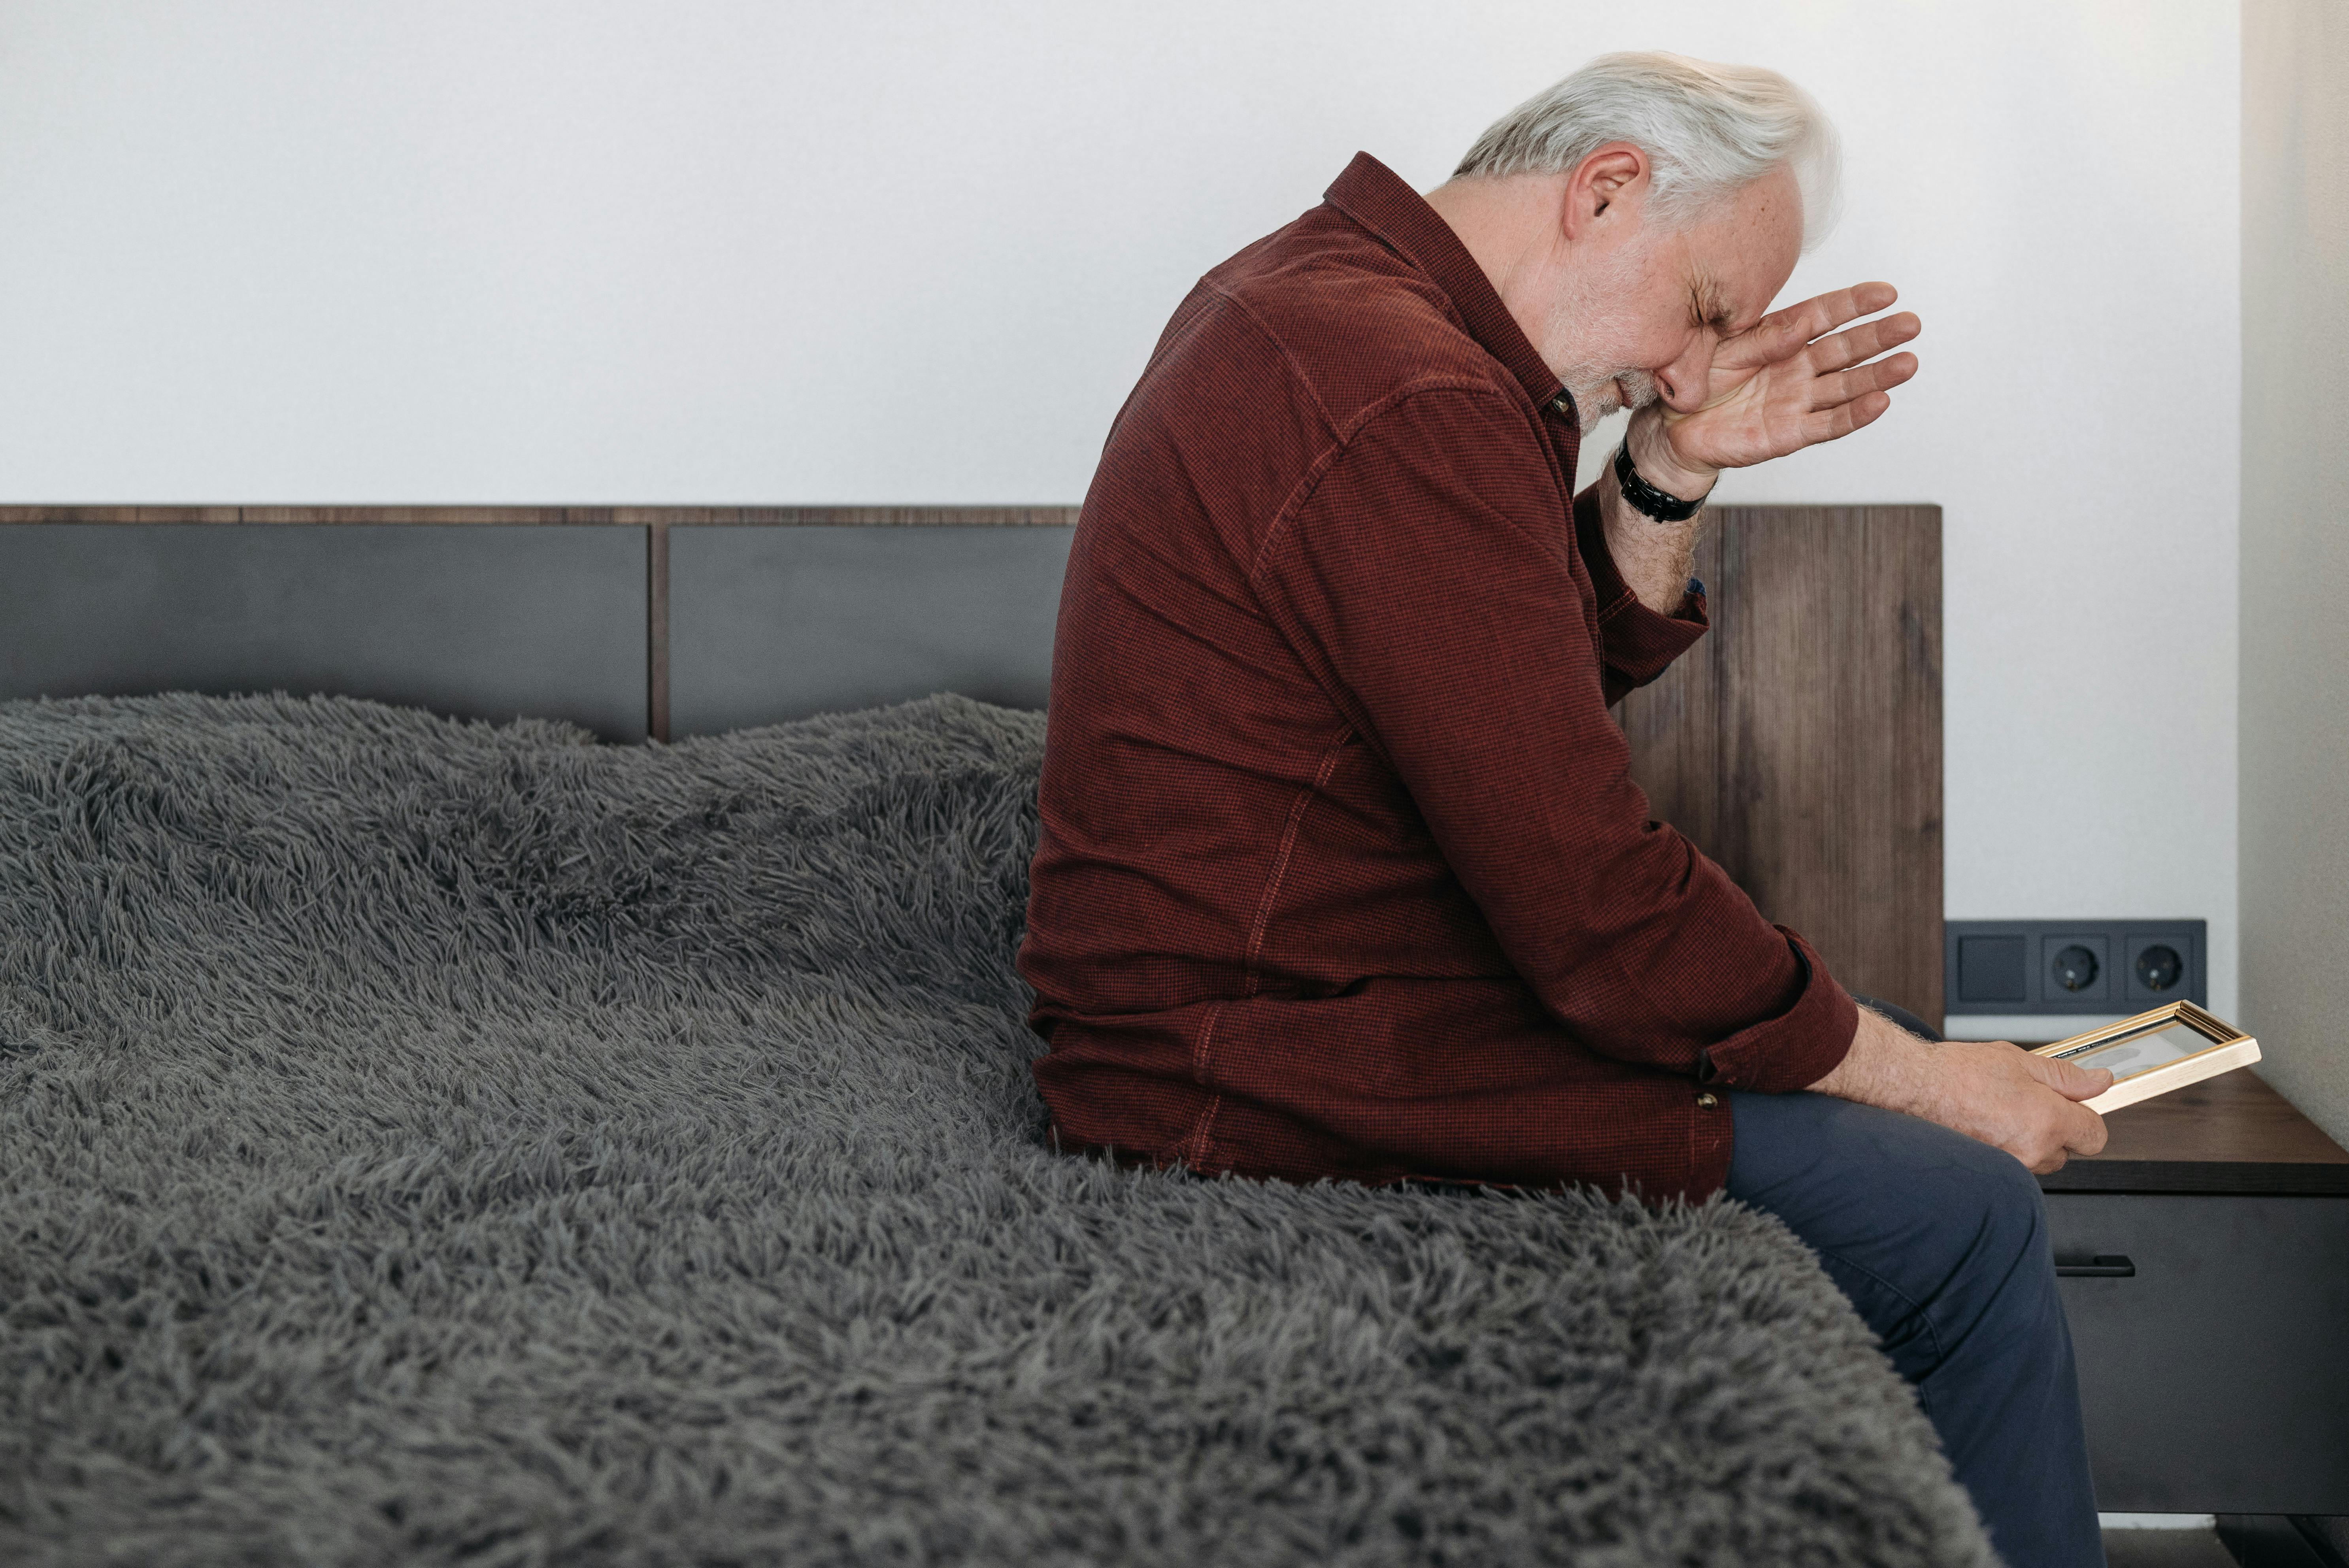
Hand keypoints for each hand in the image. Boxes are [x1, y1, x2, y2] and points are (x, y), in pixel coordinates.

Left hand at [1646, 282, 1920, 483]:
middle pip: (1845, 350)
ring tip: (1908, 363)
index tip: (1885, 293)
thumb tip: (1800, 325)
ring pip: (1845, 386)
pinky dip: (1854, 415)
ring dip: (1877, 376)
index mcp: (1781, 339)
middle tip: (1911, 324)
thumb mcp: (1721, 348)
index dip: (1854, 305)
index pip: (1824, 315)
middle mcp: (1796, 368)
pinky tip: (1880, 402)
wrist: (1672, 429)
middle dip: (1879, 337)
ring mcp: (1796, 401)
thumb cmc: (1698, 382)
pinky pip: (1827, 424)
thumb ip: (1761, 339)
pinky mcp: (1789, 434)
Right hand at [1811, 1008, 2110, 1172]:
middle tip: (2028, 1101)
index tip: (2072, 1105)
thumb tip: (2100, 1081)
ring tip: (2003, 1112)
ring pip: (2041, 1160)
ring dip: (2032, 1139)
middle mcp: (2032, 1151)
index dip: (2086, 1117)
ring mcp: (2012, 1166)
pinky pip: (2016, 1164)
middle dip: (2056, 1127)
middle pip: (2068, 1151)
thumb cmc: (1958, 1073)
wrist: (1913, 1088)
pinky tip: (1989, 1125)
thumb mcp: (2020, 1060)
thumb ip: (2066, 1076)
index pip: (2096, 1135)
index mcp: (2047, 1120)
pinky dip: (2009, 1148)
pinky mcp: (1992, 1172)